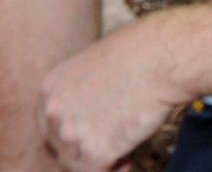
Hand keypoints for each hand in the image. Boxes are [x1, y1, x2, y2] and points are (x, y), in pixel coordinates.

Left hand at [37, 19, 182, 171]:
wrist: (162, 60)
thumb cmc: (141, 51)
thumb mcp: (96, 61)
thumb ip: (82, 88)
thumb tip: (93, 104)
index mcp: (50, 88)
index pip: (49, 125)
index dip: (71, 133)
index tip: (90, 134)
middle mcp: (53, 112)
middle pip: (59, 147)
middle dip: (83, 147)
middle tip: (108, 144)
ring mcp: (72, 133)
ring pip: (76, 164)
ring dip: (98, 160)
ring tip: (122, 153)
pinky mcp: (95, 152)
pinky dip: (114, 170)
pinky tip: (128, 160)